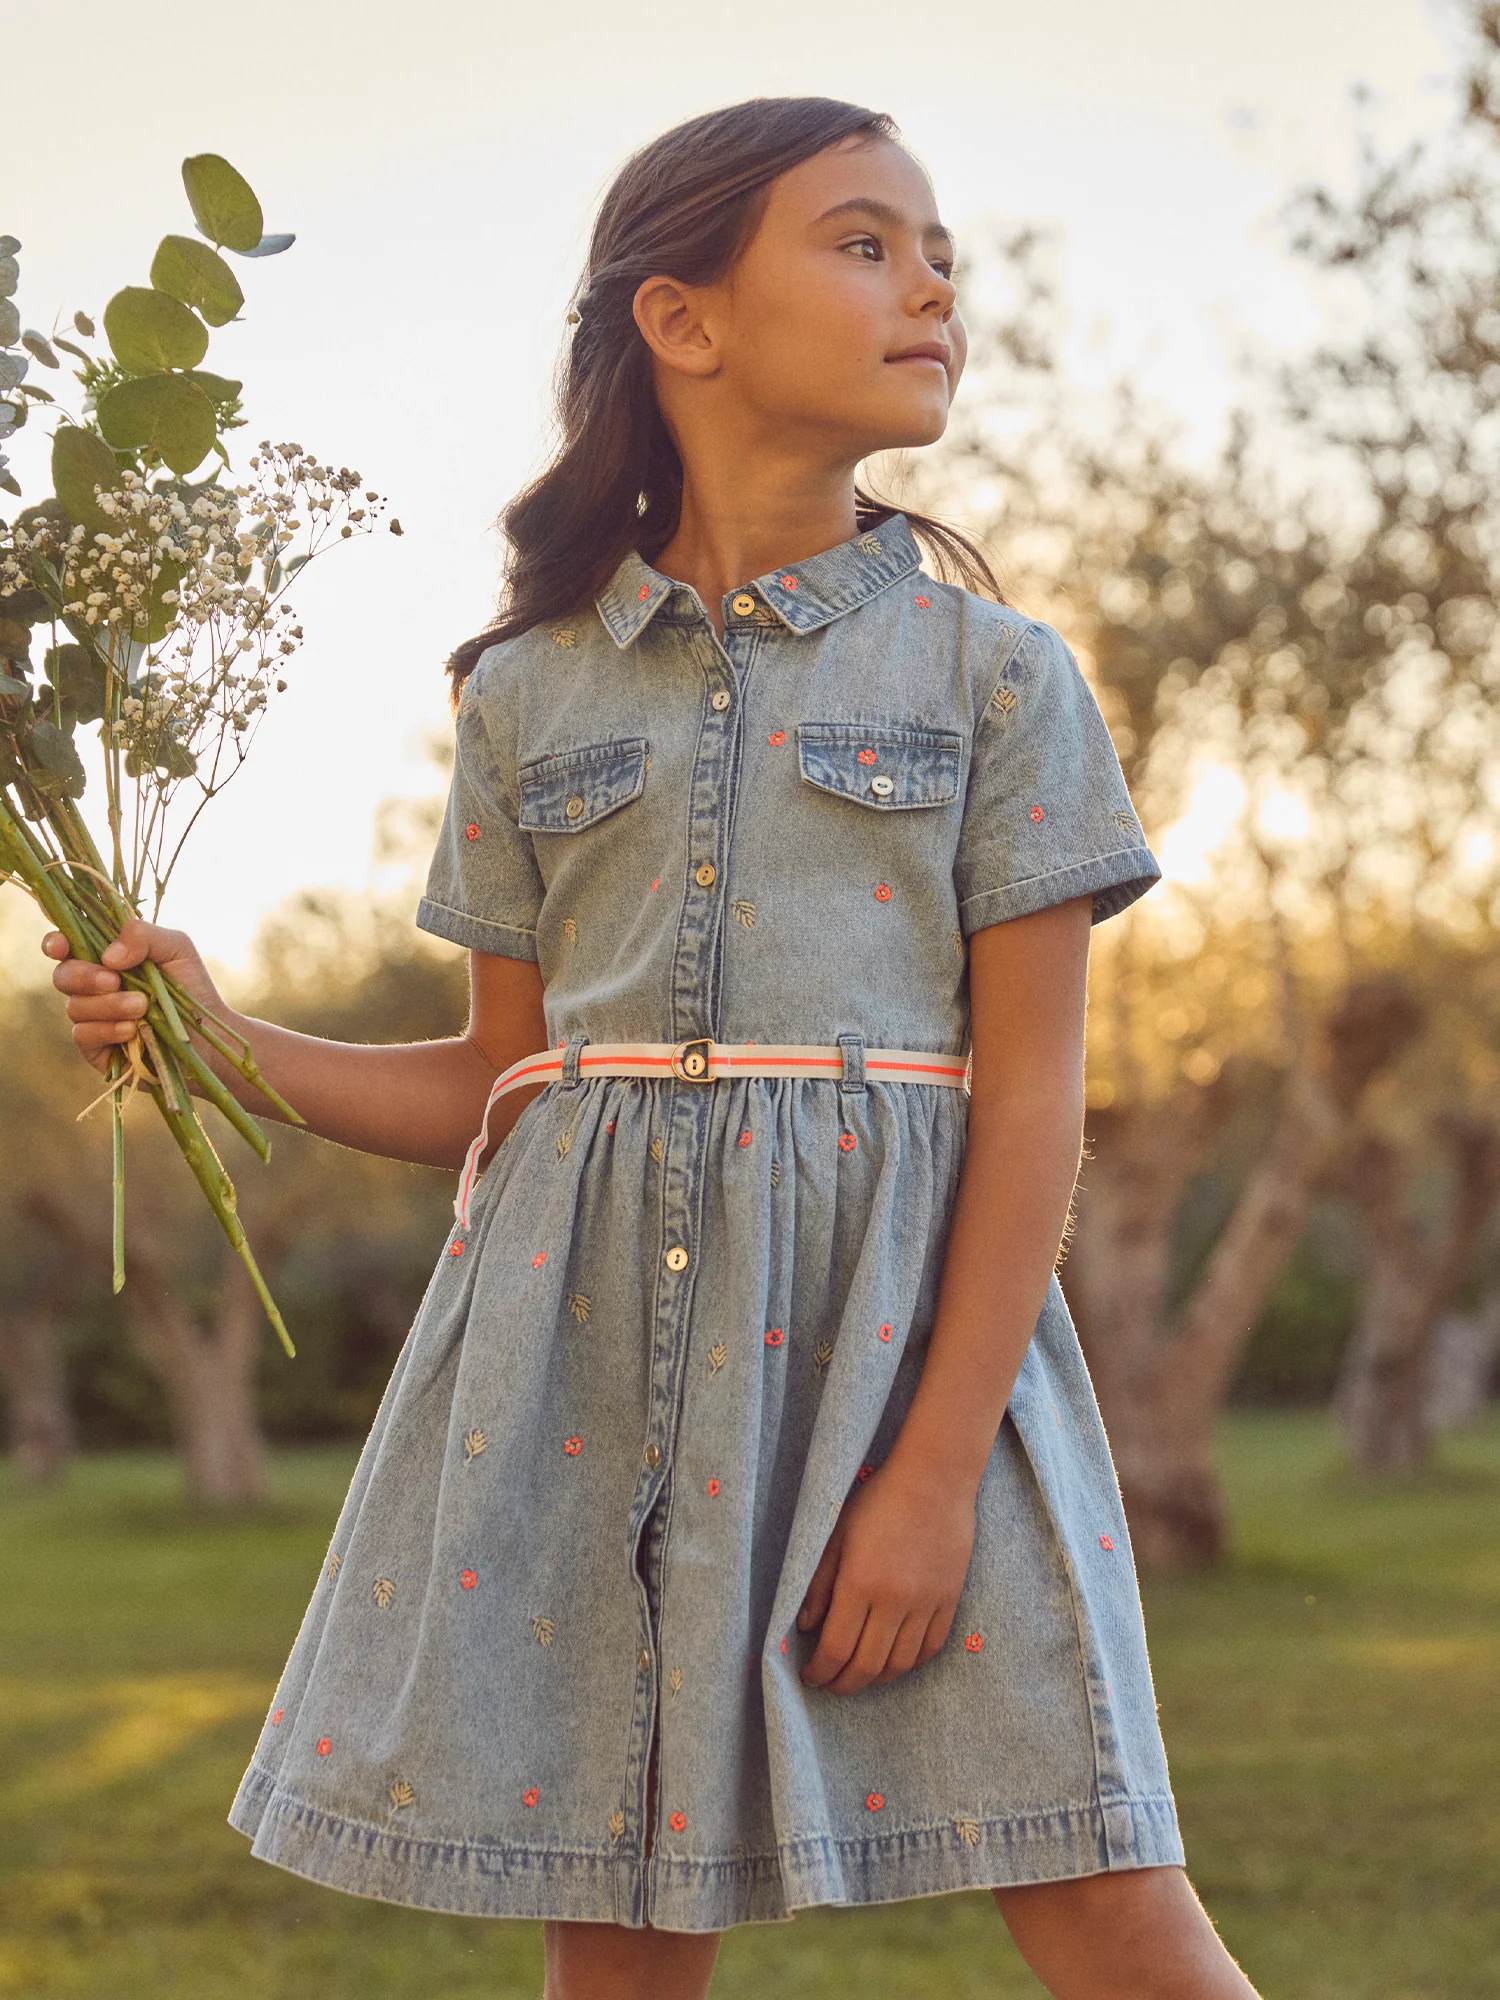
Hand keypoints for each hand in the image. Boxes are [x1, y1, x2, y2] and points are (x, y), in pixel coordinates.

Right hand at [43, 917, 224, 1077]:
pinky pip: (83, 1035)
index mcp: (105, 958)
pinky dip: (107, 1029)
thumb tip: (108, 955)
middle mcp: (92, 988)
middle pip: (62, 976)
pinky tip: (133, 1030)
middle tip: (115, 980)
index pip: (66, 946)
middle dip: (84, 976)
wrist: (209, 1036)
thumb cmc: (191, 987)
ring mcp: (92, 1018)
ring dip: (108, 1005)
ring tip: (142, 1006)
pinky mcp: (96, 1049)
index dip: (56, 943)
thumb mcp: (176, 948)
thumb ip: (143, 935)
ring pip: (74, 1007)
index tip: (62, 946)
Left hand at [796, 1453, 976, 1694]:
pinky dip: (911, 1664)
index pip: (836, 1648)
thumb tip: (805, 1626)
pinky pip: (931, 1648)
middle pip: (867, 1666)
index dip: (820, 1671)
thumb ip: (819, 1584)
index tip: (809, 1676)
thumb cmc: (878, 1501)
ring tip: (859, 1676)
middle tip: (829, 1685)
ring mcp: (926, 1604)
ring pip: (900, 1665)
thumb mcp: (836, 1535)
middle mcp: (894, 1601)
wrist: (934, 1480)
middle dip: (843, 1684)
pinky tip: (895, 1660)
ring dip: (876, 1680)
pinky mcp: (949, 1600)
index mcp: (860, 1584)